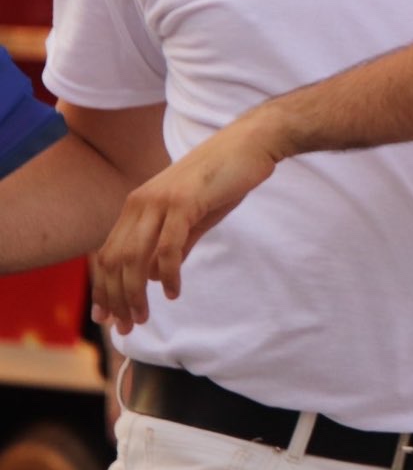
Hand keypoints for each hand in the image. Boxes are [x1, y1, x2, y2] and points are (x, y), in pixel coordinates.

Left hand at [91, 112, 285, 332]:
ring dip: (135, 293)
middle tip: (127, 326)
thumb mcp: (194, 216)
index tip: (109, 317)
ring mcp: (160, 201)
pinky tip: (173, 291)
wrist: (251, 143)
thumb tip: (157, 275)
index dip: (104, 290)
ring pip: (134, 258)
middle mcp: (140, 203)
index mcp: (137, 205)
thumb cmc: (225, 177)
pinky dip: (168, 274)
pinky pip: (168, 247)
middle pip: (113, 261)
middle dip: (115, 299)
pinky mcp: (184, 202)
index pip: (107, 255)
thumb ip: (175, 243)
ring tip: (144, 315)